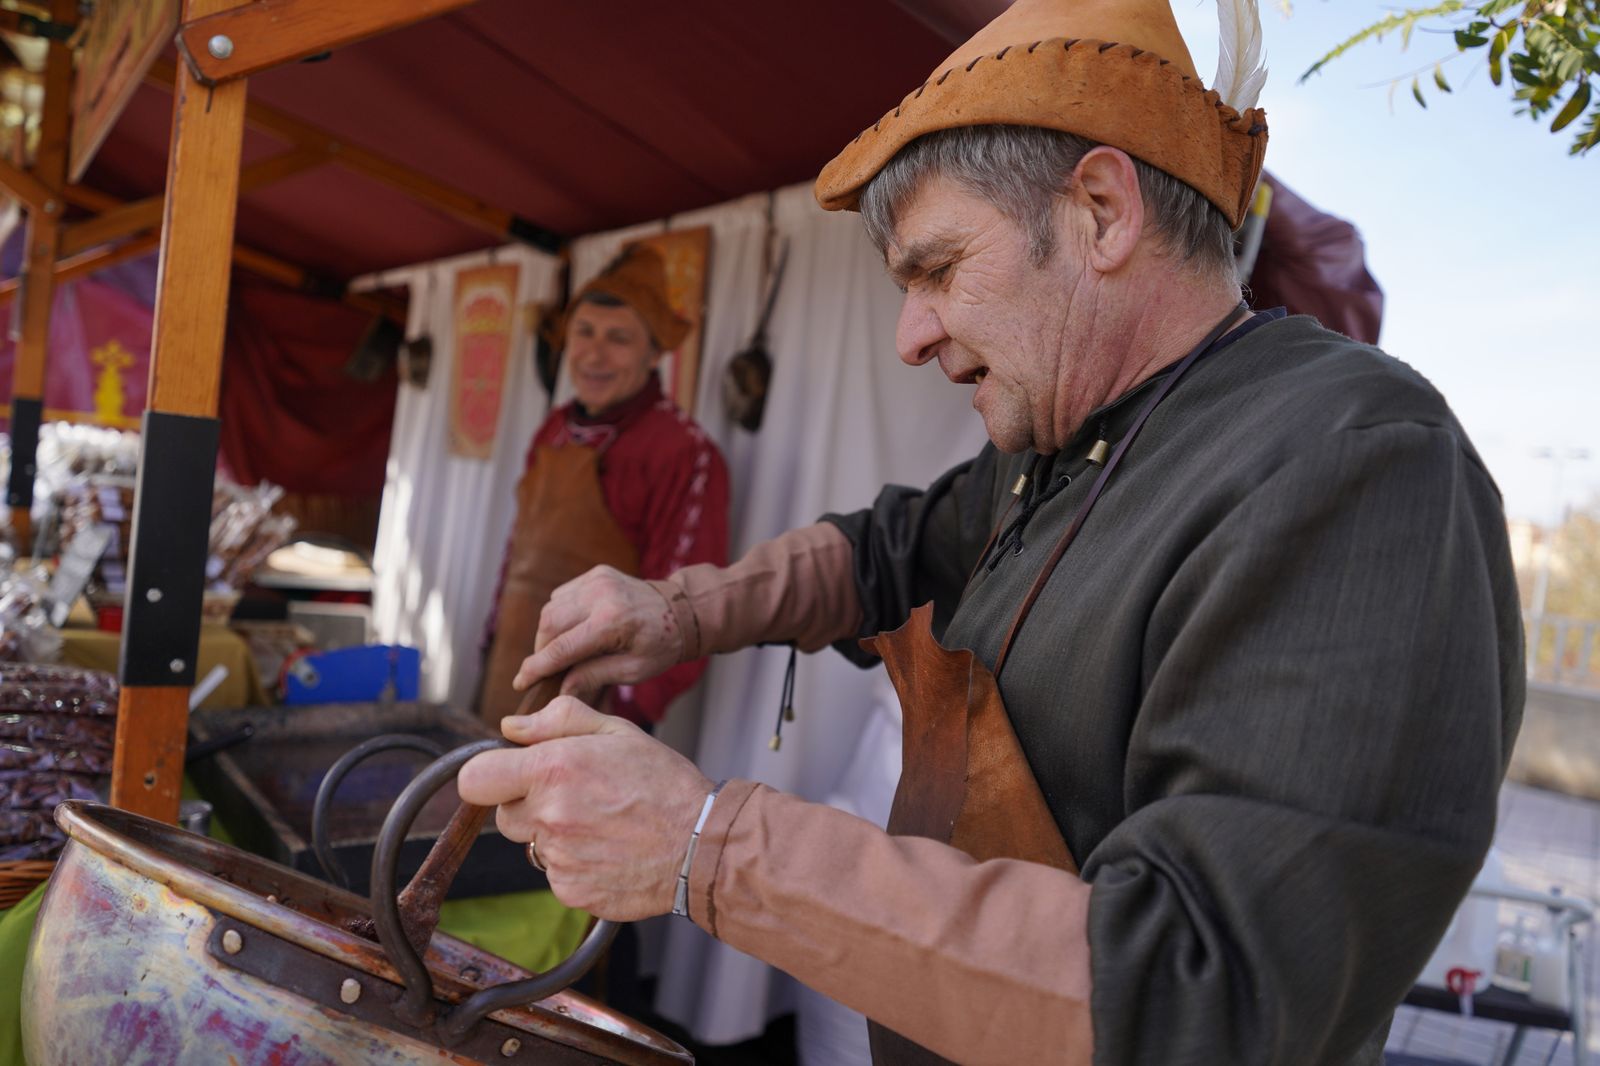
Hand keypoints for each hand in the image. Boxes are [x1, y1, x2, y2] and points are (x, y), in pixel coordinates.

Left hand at [457, 696, 714, 920]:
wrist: (700, 844)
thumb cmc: (664, 783)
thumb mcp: (616, 732)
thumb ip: (557, 721)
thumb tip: (511, 727)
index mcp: (553, 770)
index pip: (476, 779)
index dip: (491, 776)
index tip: (510, 776)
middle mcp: (548, 816)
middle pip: (504, 816)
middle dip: (530, 806)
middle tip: (577, 798)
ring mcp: (558, 859)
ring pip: (533, 846)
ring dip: (556, 836)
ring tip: (603, 825)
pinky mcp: (571, 892)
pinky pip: (556, 875)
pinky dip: (576, 865)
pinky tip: (610, 851)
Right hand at [516, 565, 683, 701]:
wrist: (682, 610)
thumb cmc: (662, 645)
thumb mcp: (633, 670)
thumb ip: (594, 677)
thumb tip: (560, 689)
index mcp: (612, 622)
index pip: (561, 648)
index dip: (536, 667)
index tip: (519, 683)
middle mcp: (601, 595)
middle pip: (548, 624)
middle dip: (540, 650)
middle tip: (544, 670)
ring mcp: (597, 580)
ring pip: (551, 608)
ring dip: (548, 633)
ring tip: (560, 653)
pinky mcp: (596, 573)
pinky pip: (563, 596)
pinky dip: (560, 615)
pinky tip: (573, 630)